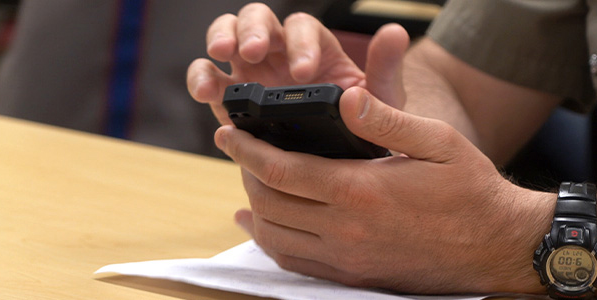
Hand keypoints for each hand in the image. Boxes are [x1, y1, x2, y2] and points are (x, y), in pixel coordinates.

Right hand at [187, 3, 408, 124]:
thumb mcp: (379, 103)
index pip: (302, 29)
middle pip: (258, 19)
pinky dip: (201, 77)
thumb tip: (395, 32)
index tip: (303, 73)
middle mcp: (278, 52)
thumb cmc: (358, 130)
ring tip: (222, 57)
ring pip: (226, 34)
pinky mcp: (226, 97)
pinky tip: (204, 92)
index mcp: (314, 48)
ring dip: (221, 39)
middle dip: (253, 30)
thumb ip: (384, 69)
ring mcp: (249, 71)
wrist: (333, 171)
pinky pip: (207, 77)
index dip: (300, 44)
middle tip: (253, 51)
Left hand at [215, 86, 551, 293]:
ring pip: (276, 237)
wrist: (498, 247)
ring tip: (249, 185)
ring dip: (255, 209)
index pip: (281, 170)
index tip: (227, 133)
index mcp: (360, 190)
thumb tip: (344, 97)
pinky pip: (296, 264)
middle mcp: (346, 229)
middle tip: (242, 152)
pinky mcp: (353, 278)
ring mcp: (347, 259)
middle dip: (246, 175)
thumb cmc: (471, 190)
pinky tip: (265, 226)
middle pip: (269, 203)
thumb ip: (385, 119)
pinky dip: (271, 243)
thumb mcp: (437, 141)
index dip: (245, 150)